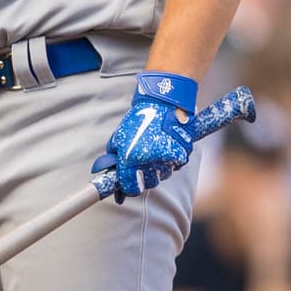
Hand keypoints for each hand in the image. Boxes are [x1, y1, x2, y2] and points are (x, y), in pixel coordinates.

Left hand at [91, 72, 196, 202]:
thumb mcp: (120, 136)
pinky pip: (174, 166)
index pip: (130, 188)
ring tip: (154, 150)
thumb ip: (114, 157)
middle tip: (141, 162)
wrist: (163, 102)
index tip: (126, 185)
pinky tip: (166, 147)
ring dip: (157, 168)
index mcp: (131, 157)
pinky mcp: (182, 155)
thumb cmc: (138, 118)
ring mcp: (167, 160)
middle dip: (143, 177)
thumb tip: (108, 172)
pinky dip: (170, 161)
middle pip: (148, 184)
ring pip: (162, 176)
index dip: (127, 188)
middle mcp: (149, 162)